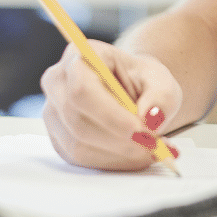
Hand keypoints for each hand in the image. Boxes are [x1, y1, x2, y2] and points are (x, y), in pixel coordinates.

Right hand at [40, 39, 183, 169]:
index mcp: (80, 55)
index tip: (142, 131)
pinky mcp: (59, 139)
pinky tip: (135, 156)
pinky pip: (81, 159)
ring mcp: (54, 112)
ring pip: (78, 145)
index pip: (83, 89)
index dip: (110, 115)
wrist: (132, 90)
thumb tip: (151, 119)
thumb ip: (162, 96)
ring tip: (152, 151)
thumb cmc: (142, 80)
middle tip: (153, 147)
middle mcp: (58, 82)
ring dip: (119, 154)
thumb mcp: (162, 81)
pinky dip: (113, 162)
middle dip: (119, 140)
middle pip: (78, 121)